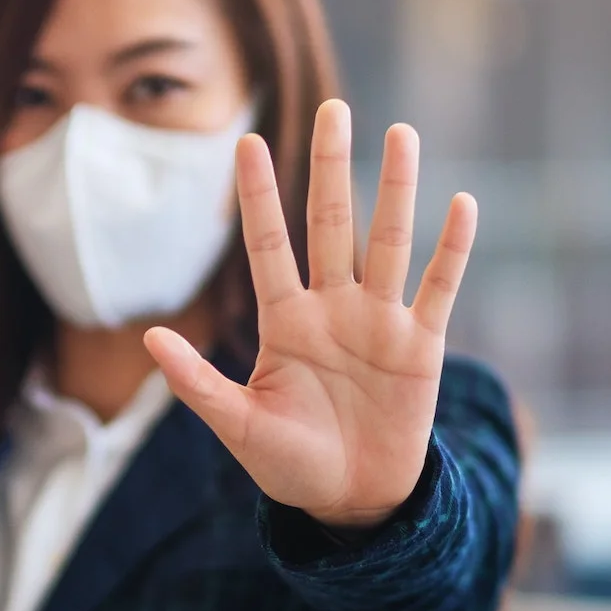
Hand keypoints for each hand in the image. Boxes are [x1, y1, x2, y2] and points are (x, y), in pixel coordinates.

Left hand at [144, 103, 476, 529]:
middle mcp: (332, 309)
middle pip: (331, 224)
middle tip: (333, 108)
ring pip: (389, 242)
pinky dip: (451, 249)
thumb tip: (148, 341)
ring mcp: (379, 322)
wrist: (352, 502)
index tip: (245, 142)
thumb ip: (197, 383)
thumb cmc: (290, 465)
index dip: (257, 197)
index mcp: (284, 322)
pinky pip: (438, 288)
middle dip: (331, 167)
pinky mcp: (419, 346)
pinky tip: (461, 203)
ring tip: (401, 132)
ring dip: (396, 189)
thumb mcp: (237, 425)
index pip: (268, 245)